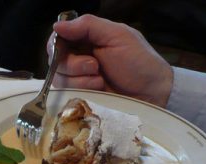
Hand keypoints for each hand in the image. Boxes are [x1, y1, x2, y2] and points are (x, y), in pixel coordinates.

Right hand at [50, 14, 173, 107]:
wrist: (151, 93)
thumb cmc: (139, 62)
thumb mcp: (117, 36)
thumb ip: (88, 26)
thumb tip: (57, 24)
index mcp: (87, 39)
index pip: (58, 39)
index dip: (57, 44)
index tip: (66, 49)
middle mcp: (78, 58)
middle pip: (55, 60)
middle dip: (74, 64)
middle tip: (96, 66)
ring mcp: (77, 80)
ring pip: (59, 78)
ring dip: (80, 80)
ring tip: (101, 80)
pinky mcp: (79, 97)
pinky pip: (65, 94)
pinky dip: (82, 91)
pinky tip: (98, 90)